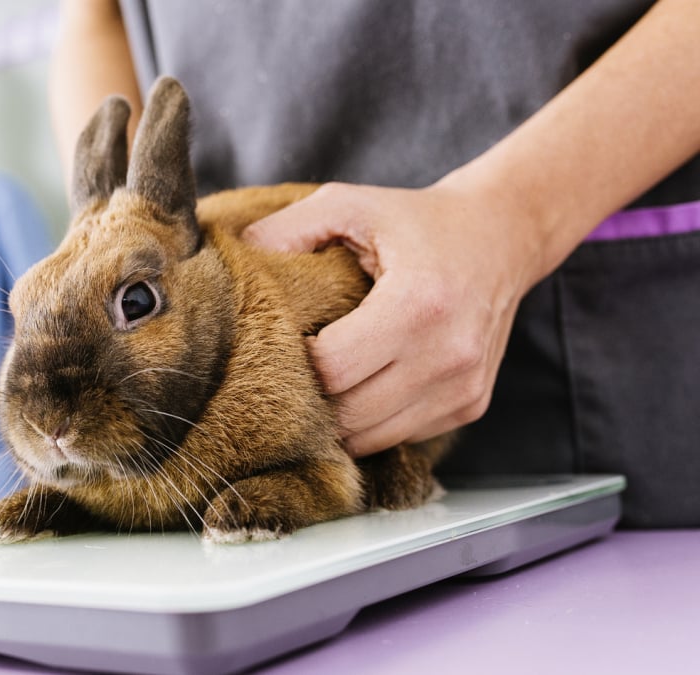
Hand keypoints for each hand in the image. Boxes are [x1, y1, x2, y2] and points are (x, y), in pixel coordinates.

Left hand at [244, 181, 542, 456]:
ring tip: (328, 379)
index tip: (287, 338)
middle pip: (349, 413)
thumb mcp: (350, 204)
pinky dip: (373, 421)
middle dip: (312, 396)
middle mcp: (448, 354)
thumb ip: (287, 229)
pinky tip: (365, 385)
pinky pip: (401, 436)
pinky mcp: (470, 406)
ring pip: (373, 437)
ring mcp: (463, 387)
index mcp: (418, 304)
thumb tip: (232, 257)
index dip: (297, 360)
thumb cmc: (416, 221)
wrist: (502, 236)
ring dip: (340, 418)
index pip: (332, 368)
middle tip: (294, 367)